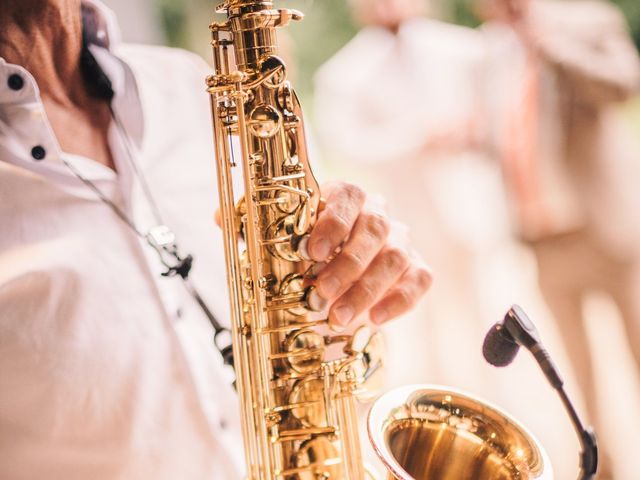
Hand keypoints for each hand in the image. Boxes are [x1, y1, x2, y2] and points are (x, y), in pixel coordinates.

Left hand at [307, 182, 431, 330]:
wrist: (333, 285)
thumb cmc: (311, 260)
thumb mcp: (299, 250)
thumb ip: (300, 251)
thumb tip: (298, 265)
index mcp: (347, 198)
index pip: (349, 196)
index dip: (333, 223)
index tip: (313, 252)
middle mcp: (378, 214)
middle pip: (375, 228)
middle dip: (348, 263)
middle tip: (324, 290)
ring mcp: (400, 241)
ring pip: (395, 257)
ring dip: (366, 289)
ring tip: (339, 315)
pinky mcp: (416, 268)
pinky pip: (419, 280)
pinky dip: (398, 301)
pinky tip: (375, 318)